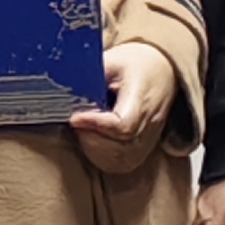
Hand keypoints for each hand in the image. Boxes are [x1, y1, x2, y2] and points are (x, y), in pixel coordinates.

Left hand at [69, 44, 177, 175]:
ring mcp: (148, 140)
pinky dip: (102, 157)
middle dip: (90, 137)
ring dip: (94, 148)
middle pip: (120, 146)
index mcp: (142, 98)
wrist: (162, 72)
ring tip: (83, 130)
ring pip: (119, 159)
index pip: (123, 124)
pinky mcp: (143, 150)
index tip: (75, 118)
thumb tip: (62, 85)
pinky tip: (92, 141)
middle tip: (76, 122)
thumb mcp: (113, 60)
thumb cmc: (136, 65)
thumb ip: (91, 75)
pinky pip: (121, 164)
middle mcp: (150, 124)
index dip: (96, 125)